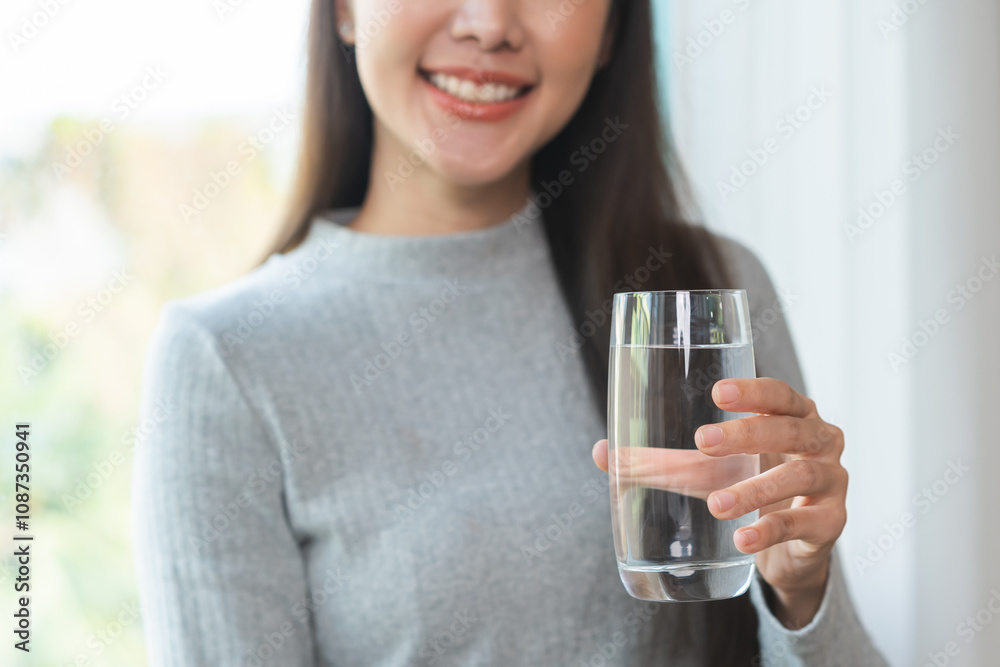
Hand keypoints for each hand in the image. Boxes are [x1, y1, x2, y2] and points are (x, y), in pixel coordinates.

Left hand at [592, 377, 847, 627]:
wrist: (792, 547)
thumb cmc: (750, 486)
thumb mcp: (707, 471)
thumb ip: (660, 462)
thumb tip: (602, 453)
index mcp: (794, 416)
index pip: (780, 394)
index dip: (753, 391)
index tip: (717, 393)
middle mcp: (821, 442)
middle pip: (789, 430)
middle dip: (746, 434)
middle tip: (702, 443)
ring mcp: (831, 483)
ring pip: (797, 477)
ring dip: (754, 490)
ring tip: (716, 505)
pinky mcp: (831, 523)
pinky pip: (803, 524)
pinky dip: (770, 530)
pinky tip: (743, 538)